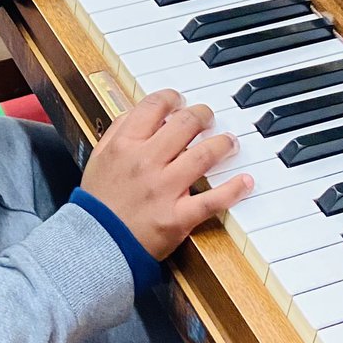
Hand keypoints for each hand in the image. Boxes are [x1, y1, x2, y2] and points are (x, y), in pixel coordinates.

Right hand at [81, 89, 253, 259]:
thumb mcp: (98, 158)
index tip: (180, 100)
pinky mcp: (178, 216)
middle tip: (208, 118)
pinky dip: (234, 189)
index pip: (154, 107)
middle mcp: (146, 162)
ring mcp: (164, 189)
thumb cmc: (99, 203)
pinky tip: (245, 181)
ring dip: (223, 143)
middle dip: (202, 115)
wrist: (97, 243)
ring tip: (229, 142)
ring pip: (204, 155)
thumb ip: (117, 132)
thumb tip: (137, 112)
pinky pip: (213, 200)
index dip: (172, 98)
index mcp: (124, 145)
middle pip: (185, 124)